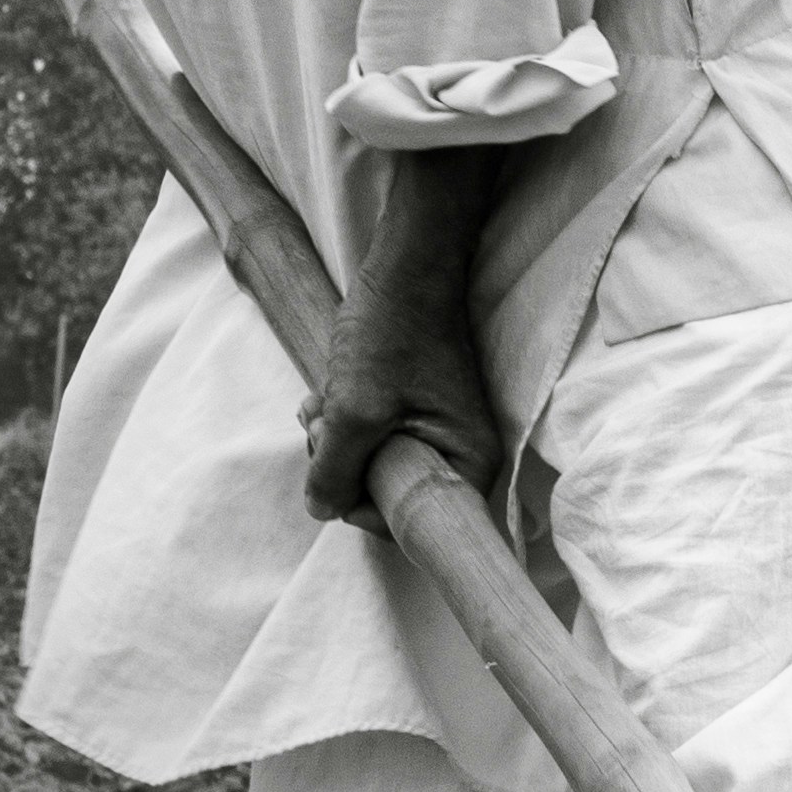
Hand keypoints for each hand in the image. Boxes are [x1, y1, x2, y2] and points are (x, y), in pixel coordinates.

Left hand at [301, 140, 515, 526]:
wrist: (408, 268)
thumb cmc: (393, 335)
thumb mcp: (355, 410)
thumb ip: (335, 471)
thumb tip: (321, 510)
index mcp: (470, 464)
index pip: (406, 522)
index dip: (358, 500)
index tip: (337, 457)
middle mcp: (463, 454)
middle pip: (386, 494)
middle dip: (342, 464)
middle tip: (325, 423)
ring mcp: (440, 432)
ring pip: (371, 465)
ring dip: (335, 440)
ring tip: (323, 402)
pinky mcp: (418, 412)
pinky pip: (373, 439)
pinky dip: (344, 423)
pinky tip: (328, 395)